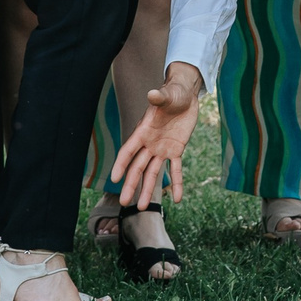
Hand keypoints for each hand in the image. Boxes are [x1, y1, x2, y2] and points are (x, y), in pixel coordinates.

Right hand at [109, 61, 204, 207]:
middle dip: (131, 184)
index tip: (114, 178)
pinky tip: (176, 199)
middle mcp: (149, 144)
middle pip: (137, 167)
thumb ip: (159, 97)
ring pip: (152, 173)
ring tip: (141, 207)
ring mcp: (162, 149)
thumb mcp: (167, 95)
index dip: (121, 164)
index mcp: (143, 131)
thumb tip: (152, 93)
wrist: (185, 96)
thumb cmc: (173, 93)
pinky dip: (176, 184)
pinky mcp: (176, 151)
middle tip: (124, 202)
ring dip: (147, 190)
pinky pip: (176, 170)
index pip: (128, 151)